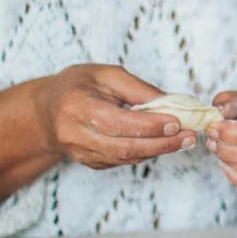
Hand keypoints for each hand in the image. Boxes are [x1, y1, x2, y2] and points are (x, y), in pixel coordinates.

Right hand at [32, 65, 192, 169]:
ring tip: (184, 141)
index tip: (177, 122)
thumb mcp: (106, 75)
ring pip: (125, 157)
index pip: (117, 122)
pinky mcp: (88, 163)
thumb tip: (173, 103)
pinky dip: (145, 153)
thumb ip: (138, 89)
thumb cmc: (78, 85)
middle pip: (123, 146)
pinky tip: (163, 144)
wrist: (46, 110)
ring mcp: (79, 153)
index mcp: (76, 106)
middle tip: (190, 137)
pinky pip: (121, 161)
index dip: (149, 125)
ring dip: (158, 151)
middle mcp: (74, 134)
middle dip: (161, 143)